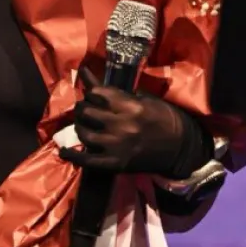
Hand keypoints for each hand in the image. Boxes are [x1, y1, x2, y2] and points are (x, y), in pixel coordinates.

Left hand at [58, 67, 191, 175]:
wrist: (183, 149)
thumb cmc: (167, 120)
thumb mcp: (148, 100)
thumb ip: (122, 93)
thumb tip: (95, 83)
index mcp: (131, 107)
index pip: (97, 94)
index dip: (90, 91)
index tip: (89, 91)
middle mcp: (121, 126)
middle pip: (86, 112)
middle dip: (83, 108)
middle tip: (85, 109)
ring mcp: (116, 146)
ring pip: (84, 133)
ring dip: (80, 127)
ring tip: (83, 125)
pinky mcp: (115, 163)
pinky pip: (87, 160)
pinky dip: (72, 156)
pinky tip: (63, 152)